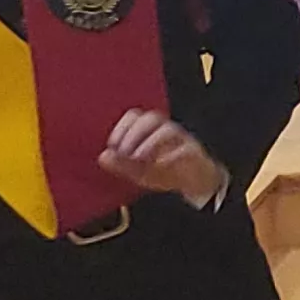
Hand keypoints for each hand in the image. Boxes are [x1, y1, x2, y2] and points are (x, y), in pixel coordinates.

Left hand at [99, 108, 226, 206]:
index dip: (121, 127)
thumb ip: (122, 165)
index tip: (112, 144)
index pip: (135, 116)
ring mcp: (183, 140)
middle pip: (152, 117)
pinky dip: (171, 155)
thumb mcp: (139, 171)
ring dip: (150, 142)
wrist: (196, 183)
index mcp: (152, 131)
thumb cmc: (167, 172)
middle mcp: (167, 130)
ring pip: (169, 129)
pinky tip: (159, 165)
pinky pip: (185, 148)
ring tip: (138, 158)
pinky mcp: (195, 153)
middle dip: (134, 133)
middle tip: (125, 152)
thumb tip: (103, 156)